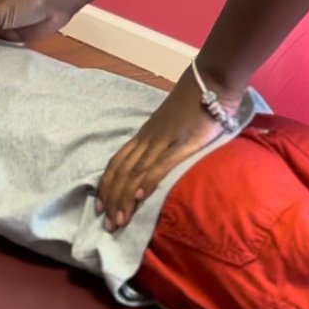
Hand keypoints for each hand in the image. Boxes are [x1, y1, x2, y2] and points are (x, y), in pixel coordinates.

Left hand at [97, 69, 240, 231]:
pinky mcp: (180, 144)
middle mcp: (147, 140)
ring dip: (124, 198)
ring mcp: (162, 141)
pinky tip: (139, 196)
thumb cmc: (192, 105)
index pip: (117, 163)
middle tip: (108, 225)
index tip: (99, 207)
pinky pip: (159, 165)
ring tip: (119, 220)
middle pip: (121, 171)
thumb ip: (160, 143)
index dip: (106, 185)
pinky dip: (147, 181)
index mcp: (144, 136)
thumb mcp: (170, 126)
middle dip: (111, 199)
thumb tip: (153, 163)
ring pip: (135, 172)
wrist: (209, 83)